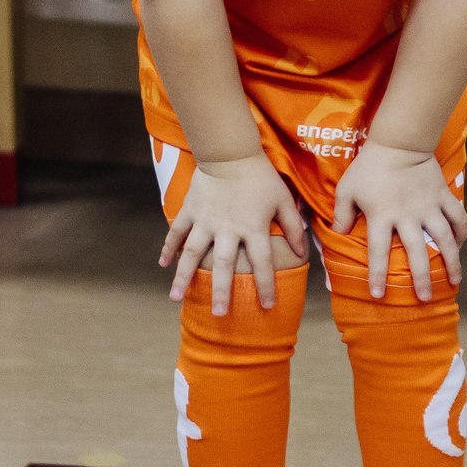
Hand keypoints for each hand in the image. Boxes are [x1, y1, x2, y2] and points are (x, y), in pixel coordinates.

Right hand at [162, 153, 307, 312]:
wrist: (229, 151)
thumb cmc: (260, 176)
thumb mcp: (283, 199)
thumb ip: (292, 226)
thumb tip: (303, 252)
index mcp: (253, 227)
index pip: (263, 262)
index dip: (266, 285)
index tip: (268, 305)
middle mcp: (228, 228)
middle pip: (226, 265)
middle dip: (222, 291)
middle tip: (220, 315)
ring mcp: (205, 220)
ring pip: (193, 253)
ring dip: (184, 276)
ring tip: (175, 298)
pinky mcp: (190, 210)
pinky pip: (177, 232)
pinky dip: (168, 247)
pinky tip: (163, 265)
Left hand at [331, 143, 466, 300]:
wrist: (399, 141)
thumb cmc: (368, 166)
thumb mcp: (347, 189)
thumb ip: (341, 214)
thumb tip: (338, 234)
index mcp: (382, 216)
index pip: (378, 252)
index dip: (377, 274)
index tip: (378, 294)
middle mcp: (407, 215)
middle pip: (417, 252)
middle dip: (422, 278)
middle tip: (424, 298)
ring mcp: (429, 206)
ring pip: (444, 239)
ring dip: (451, 262)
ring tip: (455, 281)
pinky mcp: (443, 196)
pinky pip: (458, 217)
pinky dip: (462, 232)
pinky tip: (461, 246)